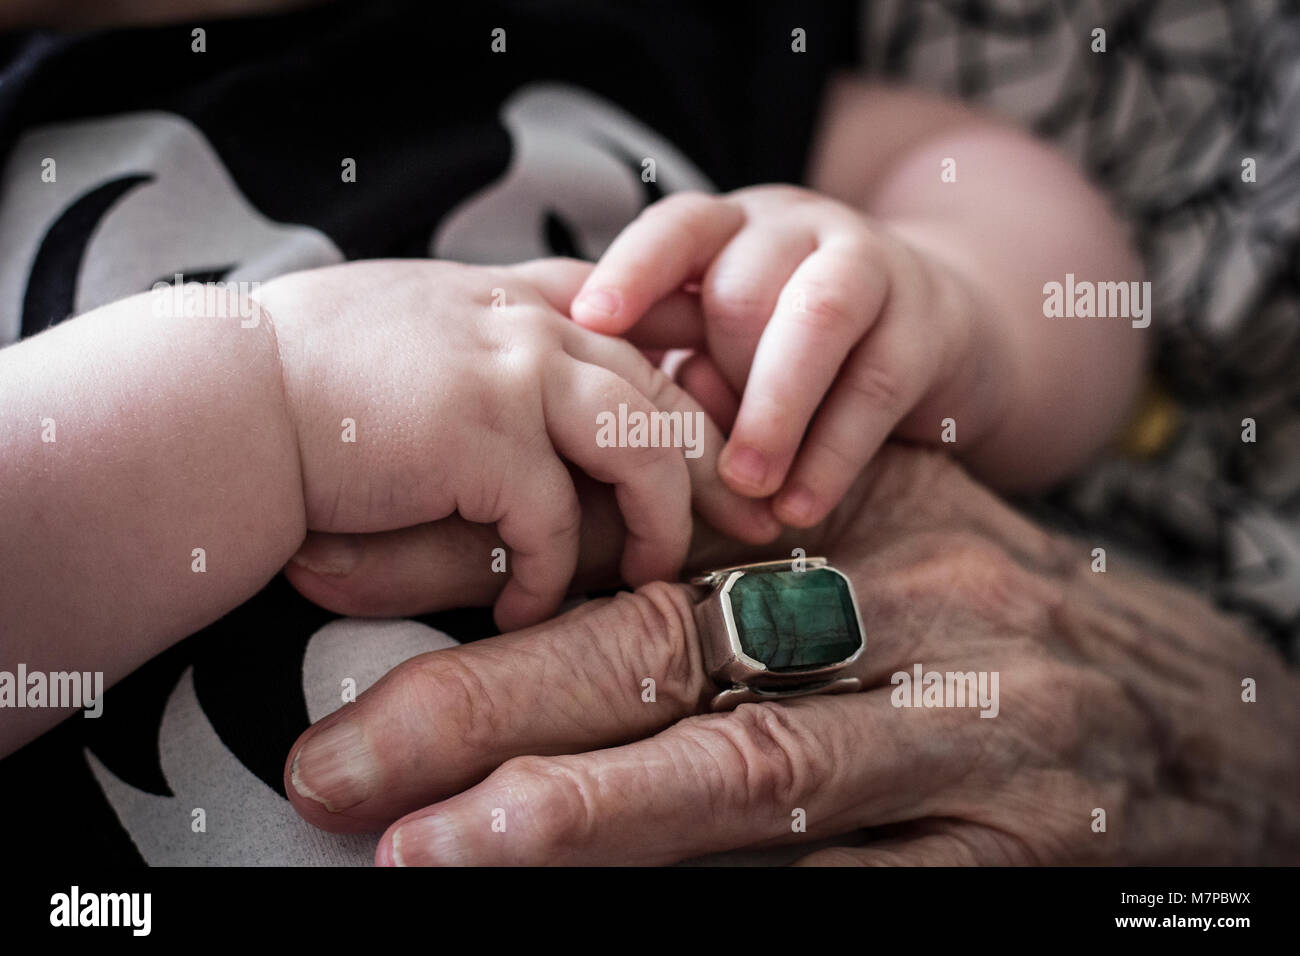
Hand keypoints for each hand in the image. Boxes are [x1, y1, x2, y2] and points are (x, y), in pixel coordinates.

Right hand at [257, 258, 775, 630]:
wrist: (225, 403)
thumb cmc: (306, 377)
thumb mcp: (414, 326)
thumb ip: (489, 336)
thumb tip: (543, 384)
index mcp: (517, 297)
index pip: (639, 328)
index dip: (696, 381)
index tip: (729, 438)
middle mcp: (529, 323)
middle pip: (663, 392)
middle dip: (717, 464)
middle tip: (757, 522)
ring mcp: (512, 372)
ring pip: (641, 450)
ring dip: (656, 524)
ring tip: (652, 576)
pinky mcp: (485, 436)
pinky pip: (556, 522)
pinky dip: (550, 576)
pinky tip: (526, 607)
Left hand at [282, 444, 1299, 863]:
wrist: (1207, 714)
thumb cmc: (1011, 615)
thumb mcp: (887, 537)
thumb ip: (742, 541)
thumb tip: (550, 562)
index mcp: (861, 515)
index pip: (646, 528)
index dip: (491, 564)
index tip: (346, 594)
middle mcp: (908, 616)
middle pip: (671, 649)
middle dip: (490, 702)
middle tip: (342, 760)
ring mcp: (961, 743)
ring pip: (746, 772)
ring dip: (580, 815)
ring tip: (433, 848)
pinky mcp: (1003, 857)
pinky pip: (843, 888)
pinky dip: (715, 898)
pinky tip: (612, 910)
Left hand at [569, 186, 1006, 527]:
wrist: (933, 325)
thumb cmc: (790, 343)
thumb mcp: (725, 336)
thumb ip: (678, 357)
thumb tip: (617, 411)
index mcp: (734, 228)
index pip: (678, 226)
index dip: (634, 269)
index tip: (590, 319)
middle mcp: (800, 231)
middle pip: (745, 287)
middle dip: (717, 375)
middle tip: (684, 460)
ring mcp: (872, 268)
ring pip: (817, 321)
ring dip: (775, 411)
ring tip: (747, 484)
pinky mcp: (927, 327)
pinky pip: (875, 387)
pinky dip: (832, 455)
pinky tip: (799, 507)